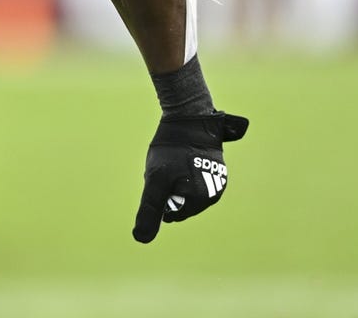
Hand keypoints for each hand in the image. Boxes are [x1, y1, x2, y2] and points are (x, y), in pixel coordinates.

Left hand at [132, 111, 248, 243]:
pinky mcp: (215, 168)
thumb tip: (141, 238)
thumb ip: (149, 211)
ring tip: (175, 161)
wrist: (189, 118)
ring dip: (175, 179)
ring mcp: (217, 181)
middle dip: (168, 189)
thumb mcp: (155, 181)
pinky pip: (192, 178)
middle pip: (179, 202)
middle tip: (167, 169)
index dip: (160, 196)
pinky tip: (183, 157)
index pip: (171, 214)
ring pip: (184, 190)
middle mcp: (214, 194)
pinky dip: (183, 171)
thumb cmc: (170, 151)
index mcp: (202, 201)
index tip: (162, 177)